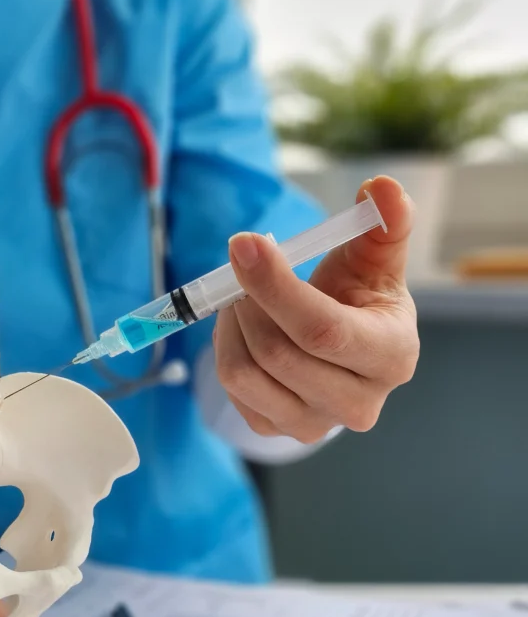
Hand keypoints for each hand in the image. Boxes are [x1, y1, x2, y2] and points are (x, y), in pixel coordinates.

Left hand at [214, 176, 418, 444]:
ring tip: (241, 296)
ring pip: (245, 373)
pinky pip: (232, 389)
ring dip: (231, 324)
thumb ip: (384, 222)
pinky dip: (226, 349)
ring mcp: (316, 423)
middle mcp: (358, 402)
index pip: (323, 330)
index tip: (242, 244)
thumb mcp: (375, 257)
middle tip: (240, 267)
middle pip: (277, 353)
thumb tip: (382, 187)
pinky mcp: (278, 429)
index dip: (275, 286)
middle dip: (247, 301)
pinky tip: (244, 329)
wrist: (343, 346)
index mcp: (391, 355)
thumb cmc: (359, 296)